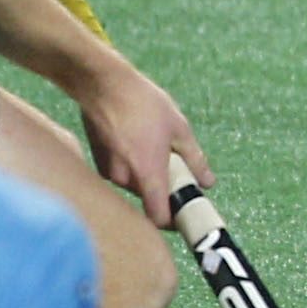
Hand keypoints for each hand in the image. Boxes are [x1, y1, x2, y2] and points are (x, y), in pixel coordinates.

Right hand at [72, 57, 207, 229]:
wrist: (103, 85)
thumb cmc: (144, 104)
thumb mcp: (180, 129)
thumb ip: (195, 160)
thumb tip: (207, 183)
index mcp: (148, 173)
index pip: (158, 218)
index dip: (173, 222)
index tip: (185, 215)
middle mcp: (124, 178)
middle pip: (149, 200)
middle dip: (165, 191)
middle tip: (179, 171)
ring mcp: (108, 172)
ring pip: (136, 186)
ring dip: (149, 177)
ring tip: (156, 148)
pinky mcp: (99, 162)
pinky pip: (123, 174)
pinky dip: (134, 167)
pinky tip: (139, 143)